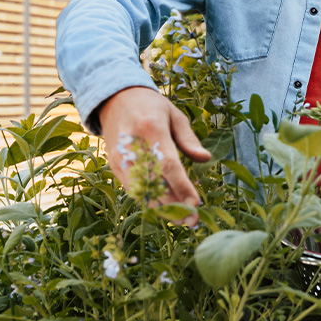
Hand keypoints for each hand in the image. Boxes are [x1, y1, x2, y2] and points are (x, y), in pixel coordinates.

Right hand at [96, 87, 210, 225]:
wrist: (115, 99)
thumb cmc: (152, 107)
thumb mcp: (175, 115)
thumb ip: (189, 139)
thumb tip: (206, 159)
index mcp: (151, 129)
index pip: (168, 165)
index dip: (182, 187)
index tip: (197, 204)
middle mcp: (132, 146)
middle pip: (153, 183)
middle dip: (173, 206)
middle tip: (193, 221)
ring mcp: (120, 158)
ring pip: (141, 191)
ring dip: (161, 208)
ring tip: (182, 220)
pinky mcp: (114, 165)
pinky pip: (133, 188)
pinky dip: (149, 201)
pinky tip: (165, 209)